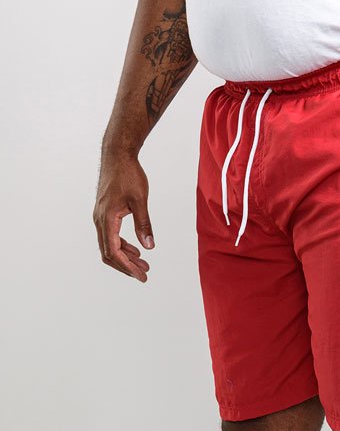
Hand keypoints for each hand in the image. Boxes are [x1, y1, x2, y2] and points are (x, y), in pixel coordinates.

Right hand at [93, 151, 153, 281]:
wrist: (117, 154)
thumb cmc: (128, 174)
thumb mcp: (140, 200)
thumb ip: (144, 224)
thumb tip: (149, 246)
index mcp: (107, 218)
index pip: (114, 251)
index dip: (127, 267)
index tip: (141, 276)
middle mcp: (99, 220)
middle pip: (109, 253)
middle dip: (126, 266)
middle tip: (144, 274)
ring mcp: (100, 217)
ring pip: (109, 245)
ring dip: (125, 257)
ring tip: (144, 264)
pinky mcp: (105, 213)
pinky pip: (110, 236)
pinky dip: (122, 246)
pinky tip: (136, 249)